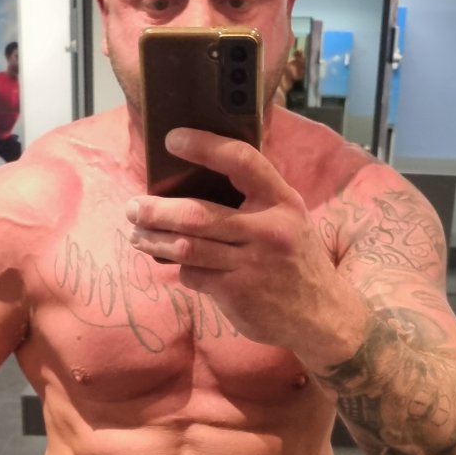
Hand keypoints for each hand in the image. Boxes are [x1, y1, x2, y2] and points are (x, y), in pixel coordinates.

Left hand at [126, 127, 356, 363]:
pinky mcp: (238, 293)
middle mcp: (268, 229)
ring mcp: (252, 264)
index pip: (242, 161)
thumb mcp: (288, 219)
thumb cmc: (294, 259)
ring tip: (137, 236)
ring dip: (154, 240)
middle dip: (157, 210)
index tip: (172, 138)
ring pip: (187, 247)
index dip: (205, 146)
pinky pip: (194, 275)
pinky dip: (181, 270)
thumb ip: (254, 198)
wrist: (322, 315)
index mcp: (282, 200)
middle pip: (198, 214)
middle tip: (133, 208)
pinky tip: (178, 266)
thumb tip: (194, 179)